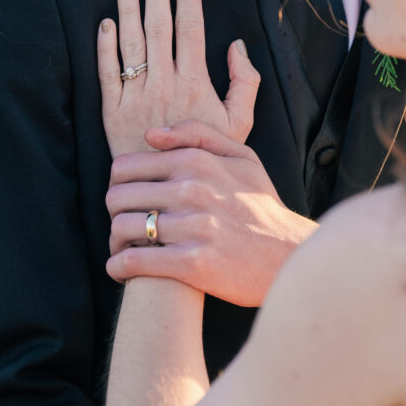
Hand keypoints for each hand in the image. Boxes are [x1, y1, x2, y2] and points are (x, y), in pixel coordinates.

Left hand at [97, 0, 259, 157]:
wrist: (171, 196)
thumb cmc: (206, 161)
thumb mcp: (238, 127)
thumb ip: (244, 84)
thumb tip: (236, 47)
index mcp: (195, 85)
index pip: (191, 28)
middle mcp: (165, 86)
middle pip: (159, 27)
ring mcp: (136, 99)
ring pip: (131, 44)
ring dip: (127, 10)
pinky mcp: (112, 114)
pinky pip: (107, 74)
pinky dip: (104, 48)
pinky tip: (104, 24)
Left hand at [105, 120, 318, 306]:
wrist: (291, 256)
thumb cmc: (262, 206)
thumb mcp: (241, 156)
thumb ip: (196, 134)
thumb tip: (149, 135)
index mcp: (197, 161)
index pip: (124, 166)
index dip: (117, 184)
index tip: (126, 199)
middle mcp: (192, 189)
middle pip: (117, 197)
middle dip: (114, 213)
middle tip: (123, 225)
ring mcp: (192, 227)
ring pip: (121, 228)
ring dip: (114, 243)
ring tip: (123, 249)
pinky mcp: (193, 264)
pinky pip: (134, 262)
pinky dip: (119, 268)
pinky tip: (122, 270)